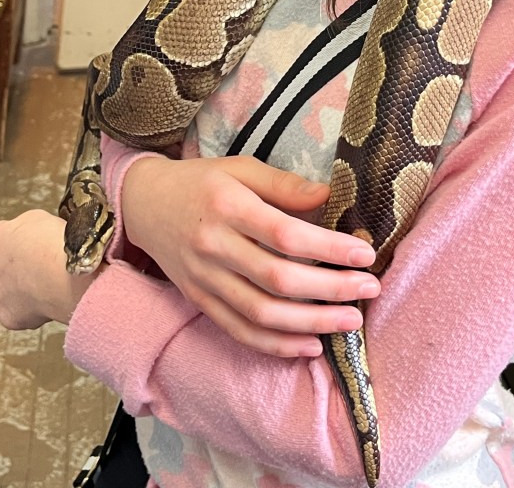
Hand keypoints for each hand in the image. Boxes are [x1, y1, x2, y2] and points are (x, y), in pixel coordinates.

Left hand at [0, 209, 100, 328]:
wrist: (61, 272)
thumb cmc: (51, 242)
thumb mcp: (36, 217)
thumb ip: (21, 227)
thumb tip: (25, 234)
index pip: (0, 244)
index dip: (20, 246)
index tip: (35, 248)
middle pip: (0, 271)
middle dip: (17, 271)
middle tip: (41, 268)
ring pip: (7, 295)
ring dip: (22, 291)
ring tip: (47, 285)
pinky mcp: (7, 318)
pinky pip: (20, 314)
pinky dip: (32, 309)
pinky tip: (48, 300)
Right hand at [122, 156, 380, 356]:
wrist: (144, 204)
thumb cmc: (201, 182)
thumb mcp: (240, 168)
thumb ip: (284, 184)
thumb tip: (329, 195)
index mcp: (227, 206)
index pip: (286, 235)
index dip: (329, 249)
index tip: (364, 253)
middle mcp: (213, 246)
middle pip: (278, 279)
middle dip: (330, 289)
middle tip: (369, 289)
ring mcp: (204, 280)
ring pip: (261, 314)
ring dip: (311, 323)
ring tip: (350, 321)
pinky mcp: (199, 302)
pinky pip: (239, 332)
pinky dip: (276, 345)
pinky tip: (310, 345)